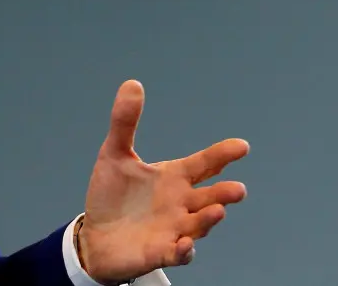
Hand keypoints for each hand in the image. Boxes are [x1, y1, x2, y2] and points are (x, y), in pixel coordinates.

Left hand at [77, 80, 248, 285]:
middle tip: (237, 189)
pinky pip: (177, 253)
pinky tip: (184, 245)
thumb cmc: (112, 195)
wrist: (96, 236)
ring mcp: (174, 229)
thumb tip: (132, 83)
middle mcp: (181, 203)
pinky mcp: (160, 252)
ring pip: (198, 225)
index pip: (204, 163)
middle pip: (209, 197)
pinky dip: (184, 251)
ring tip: (218, 211)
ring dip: (208, 220)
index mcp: (174, 177)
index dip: (222, 154)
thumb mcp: (115, 154)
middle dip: (224, 194)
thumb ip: (125, 122)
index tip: (242, 146)